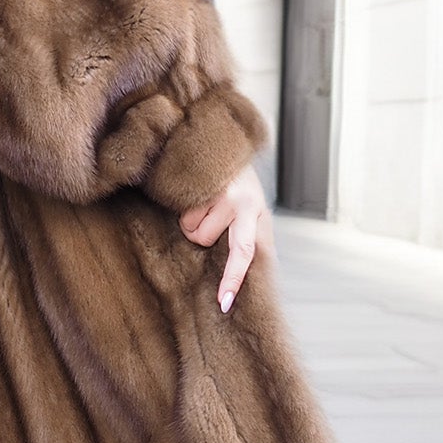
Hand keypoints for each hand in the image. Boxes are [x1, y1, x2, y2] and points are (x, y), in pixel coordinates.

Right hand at [177, 163, 272, 311]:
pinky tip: (195, 191)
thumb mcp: (248, 206)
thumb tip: (240, 270)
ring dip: (192, 219)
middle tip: (204, 216)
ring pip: (193, 231)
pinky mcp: (205, 184)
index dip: (233, 278)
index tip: (223, 303)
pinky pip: (184, 214)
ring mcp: (225, 193)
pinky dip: (184, 206)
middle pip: (208, 241)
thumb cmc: (234, 182)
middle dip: (200, 238)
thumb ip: (246, 235)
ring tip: (203, 200)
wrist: (221, 140)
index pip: (246, 253)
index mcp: (258, 214)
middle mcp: (246, 204)